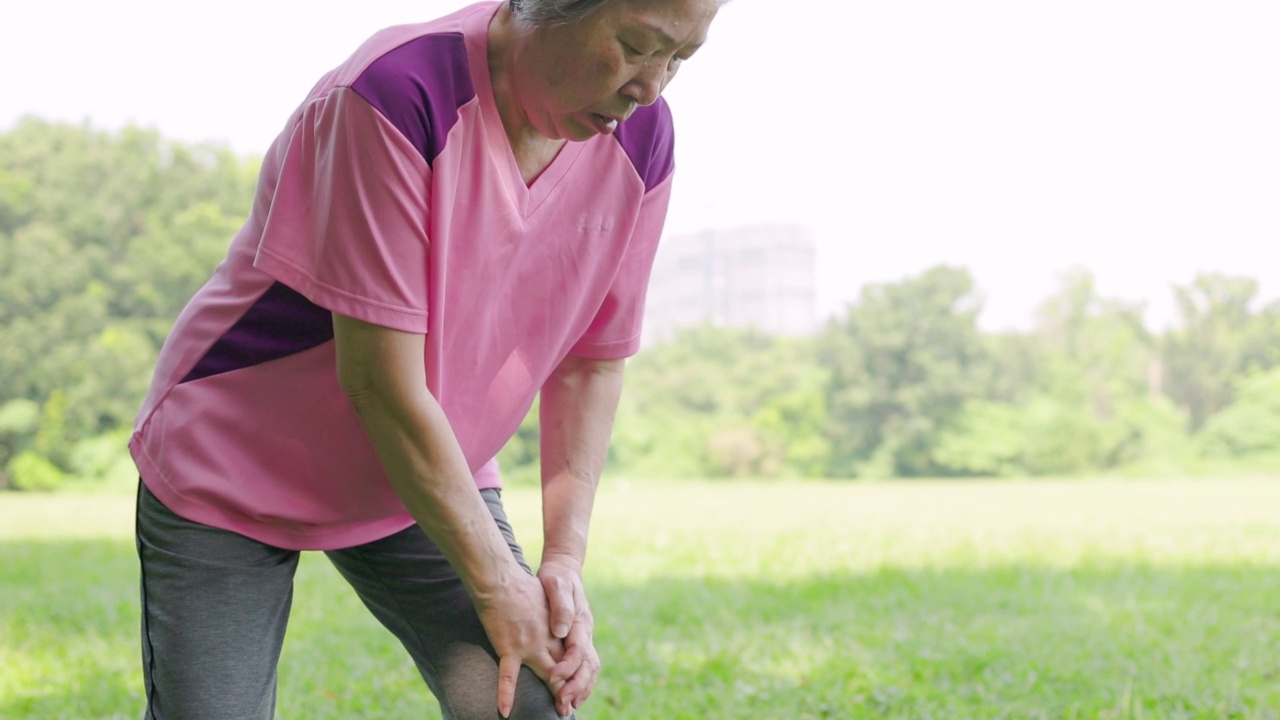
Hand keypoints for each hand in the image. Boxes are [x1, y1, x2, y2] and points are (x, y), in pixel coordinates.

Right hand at [474, 569, 566, 717]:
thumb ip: (556, 616)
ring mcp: (528, 646)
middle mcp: (547, 640)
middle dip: (570, 689)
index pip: (573, 655)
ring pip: (546, 674)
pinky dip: (506, 694)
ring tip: (559, 711)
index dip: (577, 672)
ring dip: (555, 693)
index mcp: (556, 629)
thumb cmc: (523, 587)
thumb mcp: (548, 600)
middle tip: (571, 707)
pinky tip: (505, 711)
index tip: (579, 686)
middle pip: (564, 668)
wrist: (501, 581)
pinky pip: (507, 676)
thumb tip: (560, 630)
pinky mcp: (508, 648)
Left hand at [539, 557, 601, 714]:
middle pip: (588, 665)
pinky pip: (585, 666)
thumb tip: (561, 630)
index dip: (567, 667)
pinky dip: (581, 683)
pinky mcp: (578, 640)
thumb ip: (561, 606)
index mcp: (581, 621)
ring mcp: (584, 637)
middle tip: (563, 702)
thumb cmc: (557, 577)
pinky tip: (572, 695)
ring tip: (569, 706)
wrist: (564, 569)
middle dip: (576, 686)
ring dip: (582, 689)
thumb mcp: (556, 585)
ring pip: (590, 668)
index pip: (578, 650)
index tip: (555, 679)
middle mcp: (586, 632)